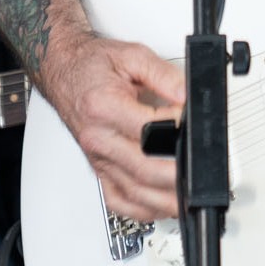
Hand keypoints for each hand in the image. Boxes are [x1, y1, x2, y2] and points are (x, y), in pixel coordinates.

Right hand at [39, 36, 184, 224]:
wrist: (63, 70)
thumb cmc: (92, 65)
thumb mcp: (132, 56)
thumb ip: (164, 74)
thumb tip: (188, 95)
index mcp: (103, 107)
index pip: (149, 130)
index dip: (178, 131)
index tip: (195, 125)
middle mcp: (98, 137)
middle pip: (143, 169)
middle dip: (178, 174)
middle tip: (201, 167)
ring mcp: (97, 158)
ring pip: (133, 193)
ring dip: (164, 200)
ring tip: (189, 195)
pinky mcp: (98, 169)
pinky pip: (118, 201)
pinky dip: (142, 209)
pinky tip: (160, 205)